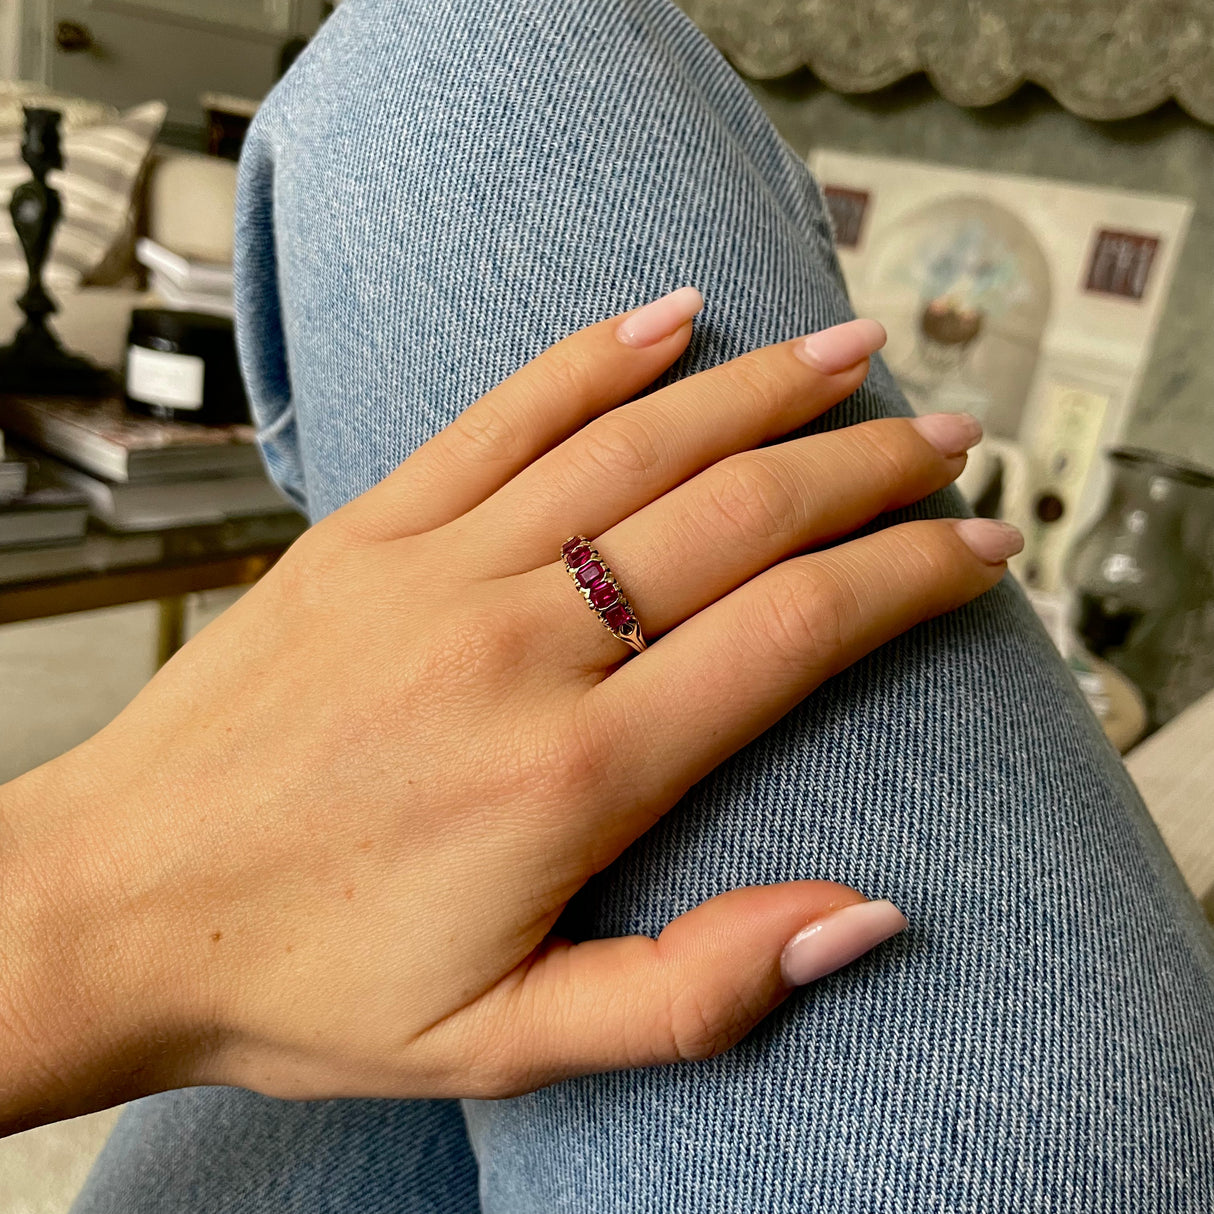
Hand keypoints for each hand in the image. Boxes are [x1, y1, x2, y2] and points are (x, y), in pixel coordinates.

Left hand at [0, 287, 1018, 1131]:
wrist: (109, 907)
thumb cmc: (302, 982)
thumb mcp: (508, 1043)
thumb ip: (695, 991)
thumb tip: (863, 918)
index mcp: (572, 773)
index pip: (793, 632)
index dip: (907, 577)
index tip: (978, 551)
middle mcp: (517, 646)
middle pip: (739, 515)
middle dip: (866, 466)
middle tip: (949, 440)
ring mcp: (435, 571)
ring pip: (637, 443)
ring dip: (762, 388)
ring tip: (852, 349)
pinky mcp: (365, 534)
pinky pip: (499, 418)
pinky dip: (593, 359)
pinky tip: (668, 317)